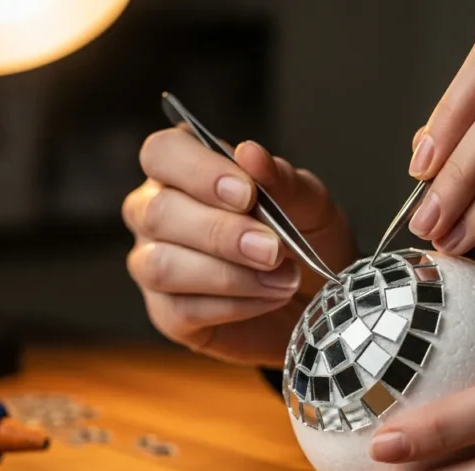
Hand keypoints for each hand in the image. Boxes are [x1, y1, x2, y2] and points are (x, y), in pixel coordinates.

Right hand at [123, 129, 355, 366]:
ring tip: (282, 279)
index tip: (247, 194)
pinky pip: (182, 310)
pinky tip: (269, 298)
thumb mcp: (309, 205)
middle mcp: (156, 213)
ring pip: (161, 265)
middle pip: (156, 212)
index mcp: (184, 170)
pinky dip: (235, 305)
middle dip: (220, 233)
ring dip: (228, 275)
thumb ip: (281, 179)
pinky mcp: (166, 314)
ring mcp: (154, 265)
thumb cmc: (305, 241)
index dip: (198, 172)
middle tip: (273, 249)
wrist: (321, 301)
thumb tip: (250, 154)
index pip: (162, 153)